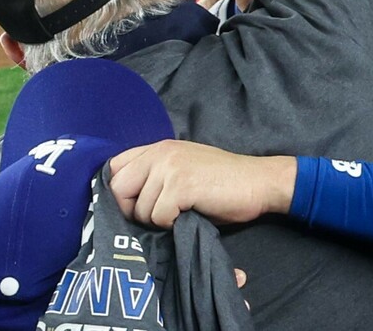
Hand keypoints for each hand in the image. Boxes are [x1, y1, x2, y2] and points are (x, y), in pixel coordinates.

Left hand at [109, 140, 296, 227]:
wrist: (258, 182)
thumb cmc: (222, 183)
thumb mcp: (183, 169)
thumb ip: (155, 174)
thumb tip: (123, 200)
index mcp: (158, 147)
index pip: (114, 167)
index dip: (120, 193)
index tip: (135, 207)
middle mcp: (160, 153)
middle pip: (118, 189)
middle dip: (132, 211)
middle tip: (158, 217)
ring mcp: (170, 168)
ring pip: (140, 209)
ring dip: (158, 220)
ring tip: (182, 213)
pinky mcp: (181, 186)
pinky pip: (159, 217)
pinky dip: (173, 224)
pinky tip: (191, 215)